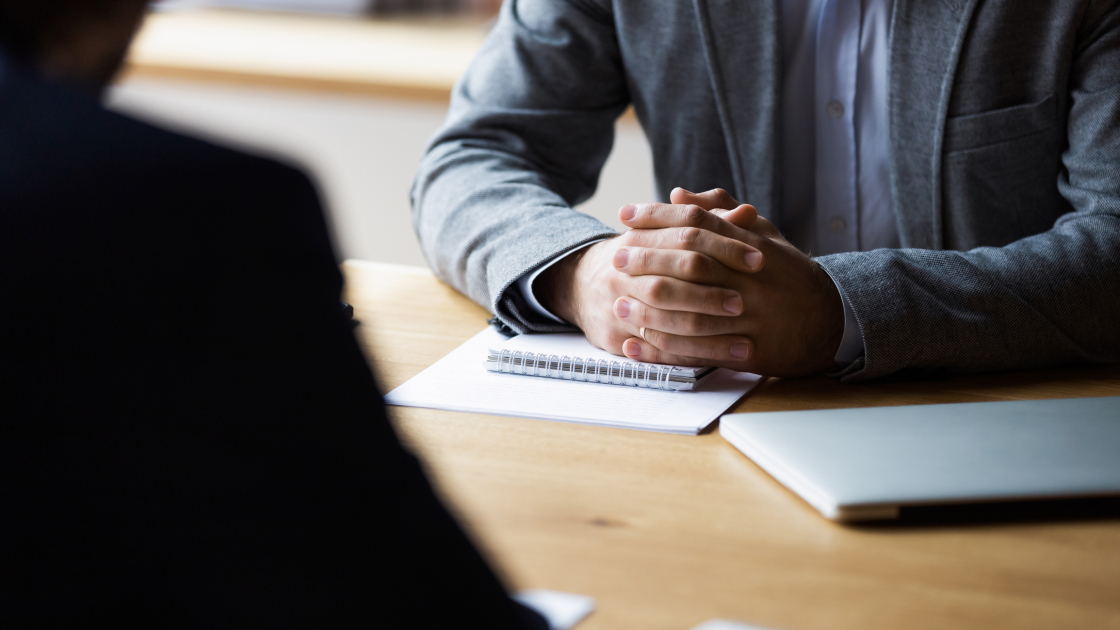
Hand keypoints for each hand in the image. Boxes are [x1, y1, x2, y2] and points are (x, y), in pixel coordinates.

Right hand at [535, 206, 765, 363]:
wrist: (580, 284)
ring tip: (745, 340)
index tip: (759, 258)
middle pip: (671, 278)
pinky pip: (658, 349)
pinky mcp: (615, 335)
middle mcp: (624, 268)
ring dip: (707, 331)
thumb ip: (709, 222)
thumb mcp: (665, 235)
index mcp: (640, 236)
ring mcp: (618, 303)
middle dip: (712, 291)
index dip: (726, 245)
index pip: (686, 234)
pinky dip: (692, 355)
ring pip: (664, 319)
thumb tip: (747, 212)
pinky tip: (722, 359)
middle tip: (746, 301)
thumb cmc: (638, 258)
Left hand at [613, 188, 844, 376]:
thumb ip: (721, 214)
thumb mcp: (763, 236)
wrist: (831, 321)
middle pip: (691, 265)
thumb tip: (677, 195)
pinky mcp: (748, 352)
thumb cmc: (788, 275)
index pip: (699, 224)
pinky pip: (699, 351)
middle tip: (616, 256)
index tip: (626, 214)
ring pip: (693, 312)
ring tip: (618, 303)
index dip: (659, 217)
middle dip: (648, 260)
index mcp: (753, 246)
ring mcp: (751, 318)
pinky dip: (663, 351)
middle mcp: (752, 280)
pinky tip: (636, 346)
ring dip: (650, 309)